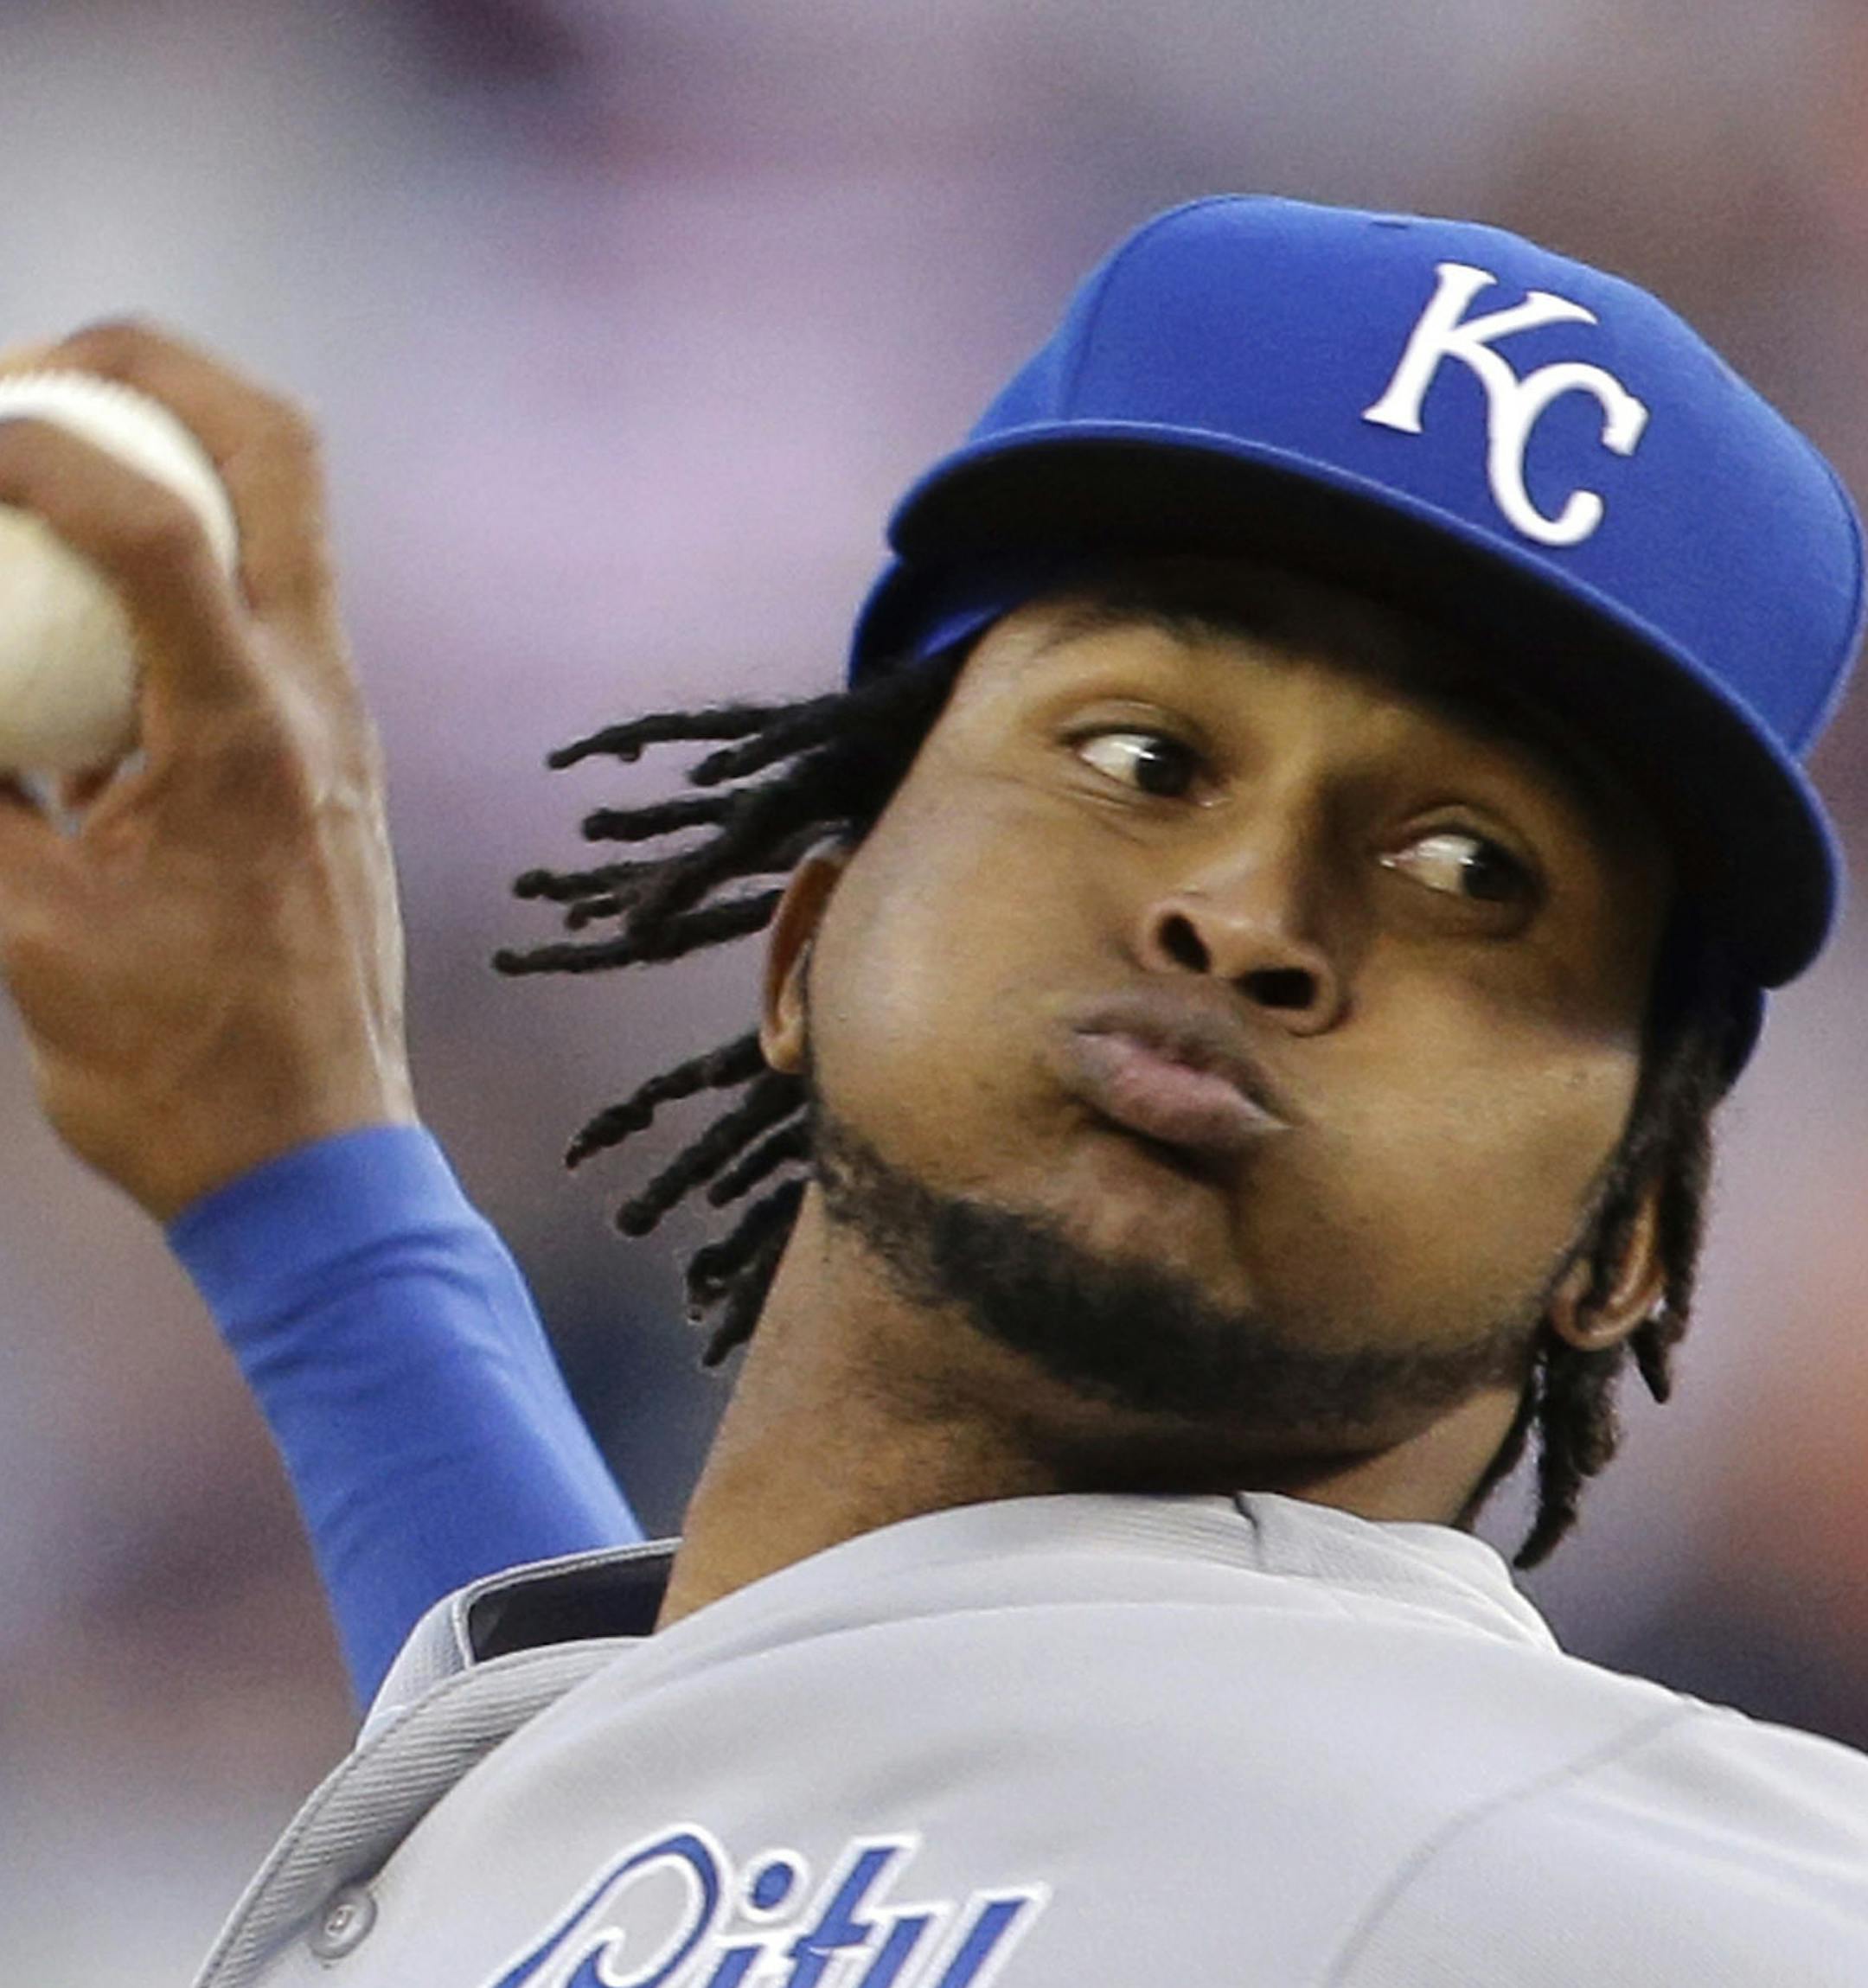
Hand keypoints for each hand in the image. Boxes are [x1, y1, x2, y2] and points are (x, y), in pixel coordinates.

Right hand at [0, 320, 416, 1221]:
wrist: (316, 1155)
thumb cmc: (178, 1071)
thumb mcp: (25, 931)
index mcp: (250, 734)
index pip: (149, 521)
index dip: (26, 441)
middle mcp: (317, 697)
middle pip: (276, 447)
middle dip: (146, 366)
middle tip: (16, 374)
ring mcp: (337, 718)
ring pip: (283, 511)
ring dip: (167, 444)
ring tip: (30, 453)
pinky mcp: (326, 751)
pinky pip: (256, 601)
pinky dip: (169, 556)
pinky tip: (63, 604)